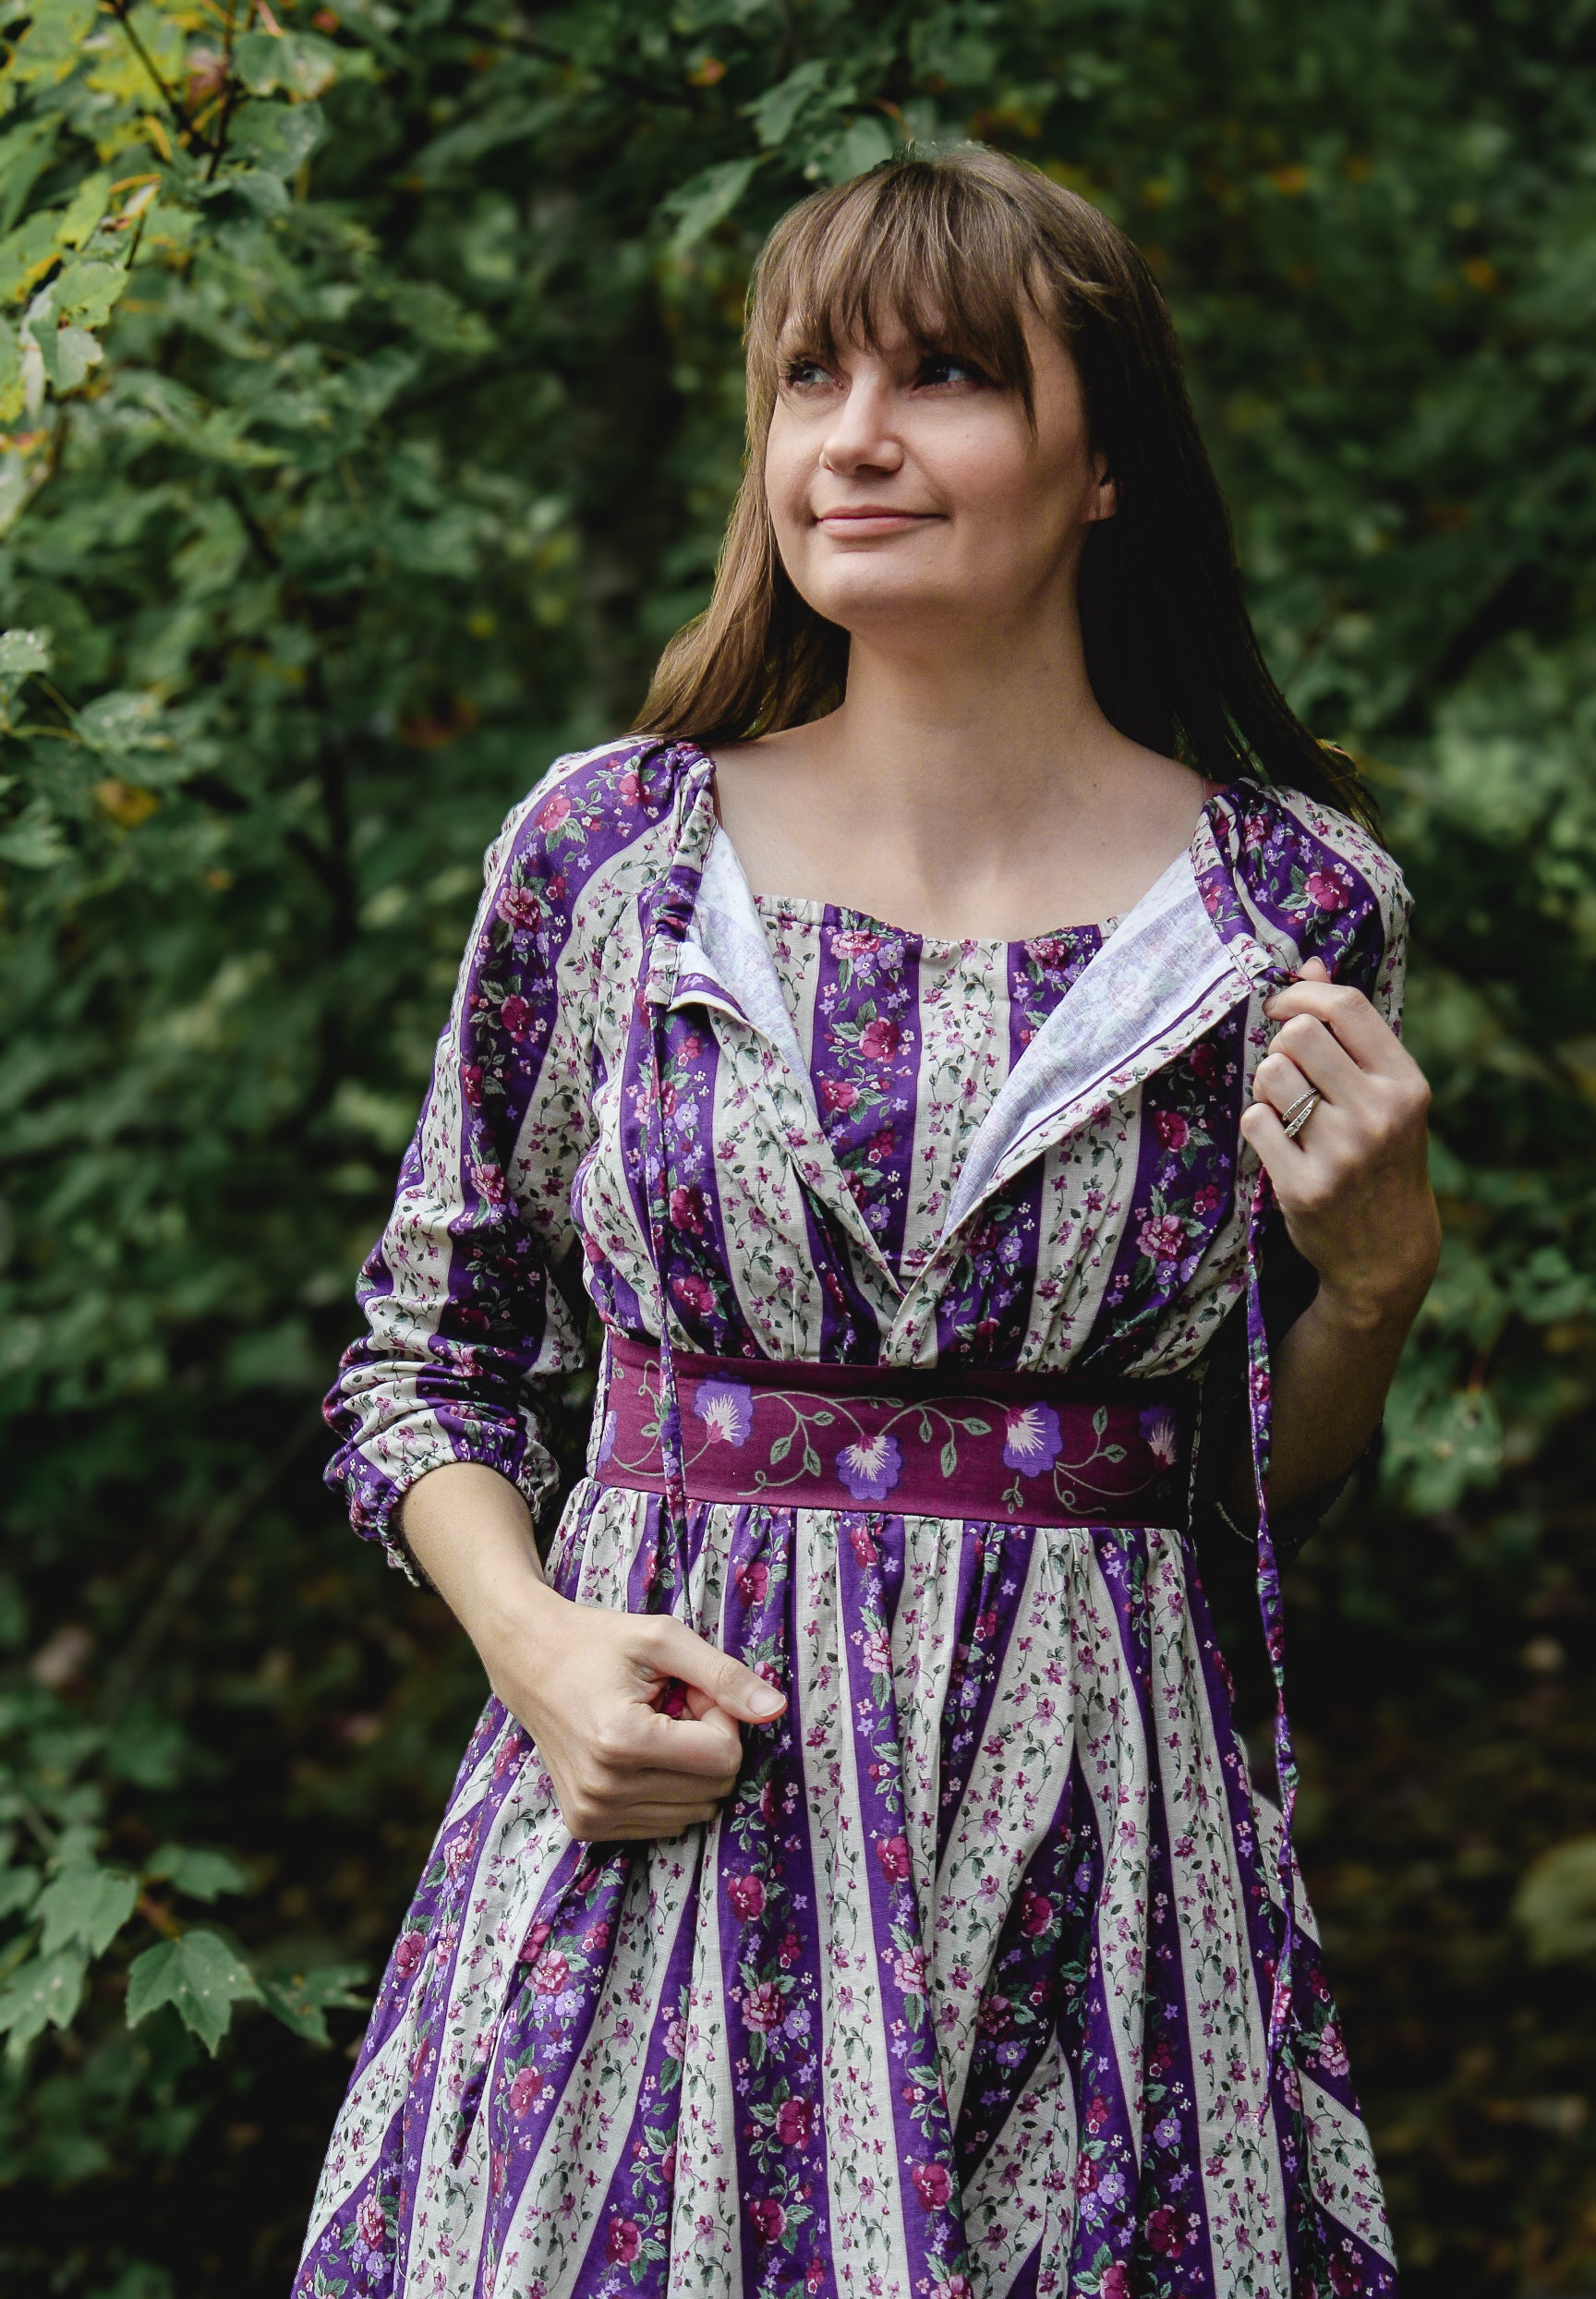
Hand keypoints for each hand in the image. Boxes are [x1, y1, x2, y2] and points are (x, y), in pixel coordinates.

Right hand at [482, 1584, 786, 1843]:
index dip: (719, 1716)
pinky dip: (664, 1788)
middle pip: (714, 1788)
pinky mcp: (586, 1826)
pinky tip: (633, 1752)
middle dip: (705, 1742)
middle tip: (669, 1706)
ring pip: (693, 1810)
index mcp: (622, 1741)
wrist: (527, 1659)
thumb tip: (776, 1710)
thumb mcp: (664, 1639)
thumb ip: (725, 1675)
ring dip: (685, 1767)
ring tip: (649, 1726)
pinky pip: (665, 1823)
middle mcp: (605, 1789)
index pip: (724, 1757)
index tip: (689, 1689)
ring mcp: (593, 1814)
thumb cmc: (598, 1641)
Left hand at [1240, 957, 1440, 1328]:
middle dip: (1281, 1045)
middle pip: (1299, 1035)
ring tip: (1288, 1111)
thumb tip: (1310, 965)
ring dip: (1268, 1087)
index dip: (1302, 994)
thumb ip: (1351, 1033)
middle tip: (1288, 1070)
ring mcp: (1342, 1152)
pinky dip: (1259, 1126)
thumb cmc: (1383, 1160)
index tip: (1283, 1006)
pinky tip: (1281, 1144)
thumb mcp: (1386, 1096)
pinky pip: (1254, 1122)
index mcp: (1406, 1083)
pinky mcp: (1303, 1186)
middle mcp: (1379, 1114)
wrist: (1387, 1254)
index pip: (1346, 1006)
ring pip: (1271, 1076)